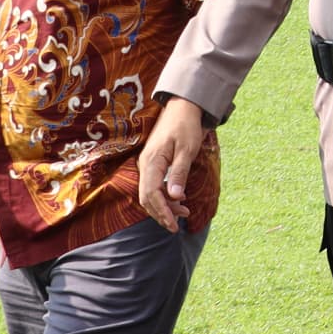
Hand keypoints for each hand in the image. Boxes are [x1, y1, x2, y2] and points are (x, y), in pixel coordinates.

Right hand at [136, 96, 210, 226]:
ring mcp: (148, 164)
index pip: (151, 194)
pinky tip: (179, 198)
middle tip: (177, 225)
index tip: (173, 225)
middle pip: (147, 198)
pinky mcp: (153, 164)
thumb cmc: (185, 126)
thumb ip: (179, 173)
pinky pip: (154, 185)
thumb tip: (174, 196)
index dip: (161, 212)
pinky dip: (164, 195)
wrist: (182, 108)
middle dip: (161, 213)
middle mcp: (145, 165)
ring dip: (164, 206)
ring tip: (183, 212)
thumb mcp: (187, 150)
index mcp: (152, 162)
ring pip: (150, 193)